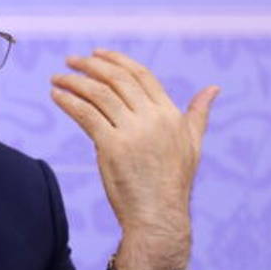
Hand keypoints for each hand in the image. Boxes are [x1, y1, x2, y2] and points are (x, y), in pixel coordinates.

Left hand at [50, 49, 218, 269]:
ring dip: (74, 82)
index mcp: (170, 114)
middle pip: (117, 80)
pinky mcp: (112, 147)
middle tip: (71, 60)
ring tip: (57, 78)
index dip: (117, 60)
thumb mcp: (192, 143)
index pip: (141, 75)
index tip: (96, 53)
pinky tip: (57, 96)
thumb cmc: (173, 182)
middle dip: (91, 65)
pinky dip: (69, 102)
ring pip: (99, 94)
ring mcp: (133, 132)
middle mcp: (153, 119)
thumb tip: (213, 88)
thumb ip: (198, 113)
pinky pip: (86, 115)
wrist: (159, 216)